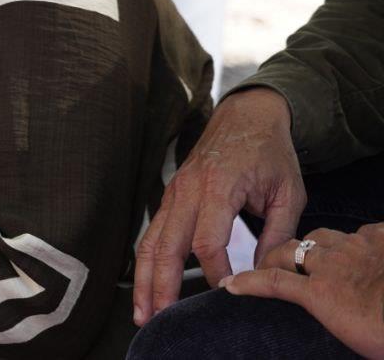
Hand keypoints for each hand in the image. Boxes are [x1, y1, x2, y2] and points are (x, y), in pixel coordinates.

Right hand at [134, 88, 305, 324]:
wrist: (246, 115)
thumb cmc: (269, 152)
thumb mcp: (288, 192)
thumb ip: (278, 234)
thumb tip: (263, 273)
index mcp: (218, 186)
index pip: (207, 241)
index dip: (215, 272)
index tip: (228, 292)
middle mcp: (187, 190)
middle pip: (167, 245)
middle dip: (161, 285)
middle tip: (160, 317)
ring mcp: (174, 191)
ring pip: (151, 240)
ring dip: (145, 277)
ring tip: (143, 310)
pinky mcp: (170, 195)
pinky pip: (153, 231)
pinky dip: (147, 259)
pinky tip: (146, 282)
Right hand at [221, 224, 383, 358]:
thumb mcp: (350, 336)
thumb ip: (329, 315)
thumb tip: (320, 312)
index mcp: (321, 293)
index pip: (272, 281)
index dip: (248, 282)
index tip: (232, 285)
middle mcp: (333, 264)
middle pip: (290, 250)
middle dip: (274, 256)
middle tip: (268, 265)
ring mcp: (359, 247)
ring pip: (321, 236)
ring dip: (311, 245)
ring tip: (313, 255)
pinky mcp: (383, 237)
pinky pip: (362, 232)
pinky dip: (356, 241)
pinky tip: (362, 248)